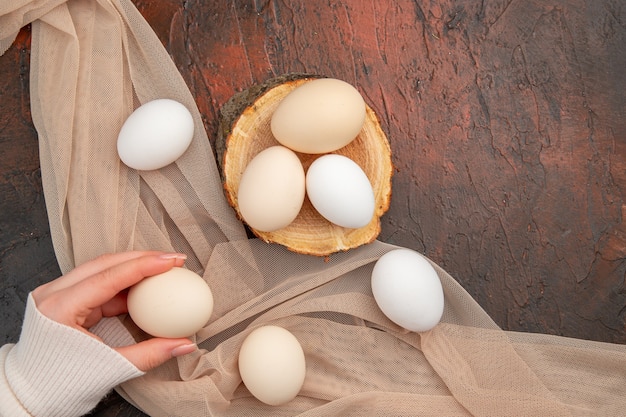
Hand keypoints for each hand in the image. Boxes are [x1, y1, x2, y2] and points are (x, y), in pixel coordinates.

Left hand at [31, 251, 197, 370]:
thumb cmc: (61, 385)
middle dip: (143, 257)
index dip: (144, 265)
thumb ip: (150, 354)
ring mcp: (57, 295)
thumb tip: (185, 344)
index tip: (171, 261)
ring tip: (164, 268)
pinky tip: (147, 285)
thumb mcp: (110, 369)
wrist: (30, 395)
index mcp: (60, 308)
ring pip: (101, 269)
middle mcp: (54, 294)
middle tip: (174, 260)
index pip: (109, 276)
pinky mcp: (64, 300)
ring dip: (134, 266)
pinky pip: (99, 283)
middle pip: (105, 263)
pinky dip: (124, 282)